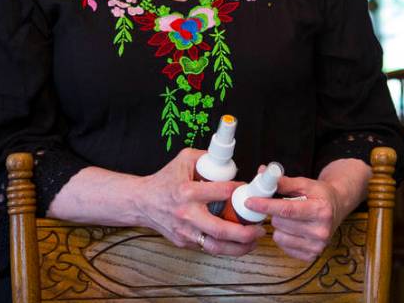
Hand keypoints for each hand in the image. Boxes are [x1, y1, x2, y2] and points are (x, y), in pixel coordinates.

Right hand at [136, 149, 265, 255]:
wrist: (143, 202)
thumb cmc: (165, 180)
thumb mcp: (184, 159)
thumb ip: (207, 156)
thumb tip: (229, 160)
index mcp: (187, 192)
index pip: (222, 192)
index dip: (240, 191)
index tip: (250, 191)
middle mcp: (187, 215)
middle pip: (221, 229)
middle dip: (245, 231)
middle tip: (261, 227)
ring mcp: (185, 232)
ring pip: (216, 247)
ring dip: (239, 247)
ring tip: (254, 240)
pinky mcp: (184, 243)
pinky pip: (209, 247)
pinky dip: (226, 246)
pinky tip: (238, 241)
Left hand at [244, 158, 370, 260]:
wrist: (337, 207)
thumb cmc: (319, 194)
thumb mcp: (305, 183)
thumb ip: (284, 181)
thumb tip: (262, 172)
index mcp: (321, 209)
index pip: (287, 209)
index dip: (266, 205)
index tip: (249, 202)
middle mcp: (321, 230)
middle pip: (280, 223)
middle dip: (275, 213)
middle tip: (282, 206)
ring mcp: (317, 246)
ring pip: (279, 237)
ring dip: (279, 226)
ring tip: (290, 218)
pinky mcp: (312, 256)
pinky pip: (284, 247)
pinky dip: (283, 237)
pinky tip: (293, 229)